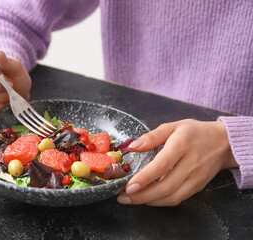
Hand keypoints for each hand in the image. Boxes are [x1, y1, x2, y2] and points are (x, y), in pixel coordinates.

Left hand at [117, 119, 237, 205]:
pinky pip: (178, 199)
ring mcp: (196, 178)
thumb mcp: (173, 126)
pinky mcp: (198, 187)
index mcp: (182, 145)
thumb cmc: (195, 132)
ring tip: (131, 200)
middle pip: (166, 187)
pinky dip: (161, 202)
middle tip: (123, 197)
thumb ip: (152, 136)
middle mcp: (191, 164)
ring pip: (172, 197)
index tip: (129, 186)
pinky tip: (147, 199)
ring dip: (150, 201)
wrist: (224, 143)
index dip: (145, 178)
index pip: (162, 165)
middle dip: (142, 196)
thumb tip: (133, 146)